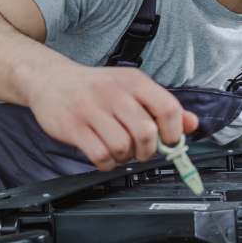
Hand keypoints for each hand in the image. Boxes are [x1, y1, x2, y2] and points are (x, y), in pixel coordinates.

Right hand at [26, 64, 198, 170]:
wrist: (50, 79)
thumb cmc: (95, 88)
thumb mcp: (131, 88)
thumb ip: (162, 106)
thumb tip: (192, 124)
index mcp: (134, 82)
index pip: (168, 108)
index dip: (174, 132)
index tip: (169, 142)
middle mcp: (114, 93)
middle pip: (146, 132)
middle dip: (148, 150)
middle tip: (140, 150)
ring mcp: (92, 110)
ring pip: (123, 146)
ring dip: (125, 157)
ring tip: (119, 151)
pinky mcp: (74, 127)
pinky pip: (100, 155)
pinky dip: (107, 163)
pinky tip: (104, 156)